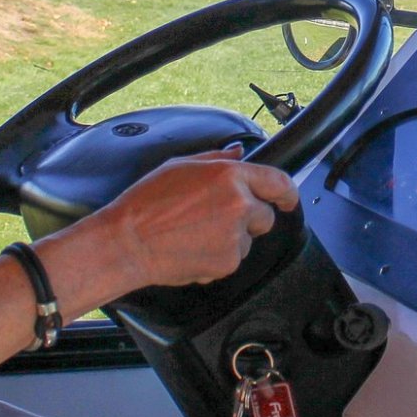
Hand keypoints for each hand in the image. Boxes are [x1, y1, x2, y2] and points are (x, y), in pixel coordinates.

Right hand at [74, 148, 300, 291]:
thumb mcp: (181, 166)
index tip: (288, 199)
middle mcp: (239, 205)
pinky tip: (193, 247)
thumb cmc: (147, 202)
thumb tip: (239, 153)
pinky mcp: (228, 262)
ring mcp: (235, 236)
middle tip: (215, 218)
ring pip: (248, 239)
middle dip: (249, 218)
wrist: (128, 242)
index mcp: (230, 176)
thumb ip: (217, 159)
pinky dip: (218, 257)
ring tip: (195, 233)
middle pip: (265, 215)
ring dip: (231, 238)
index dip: (287, 192)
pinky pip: (233, 259)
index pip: (278, 182)